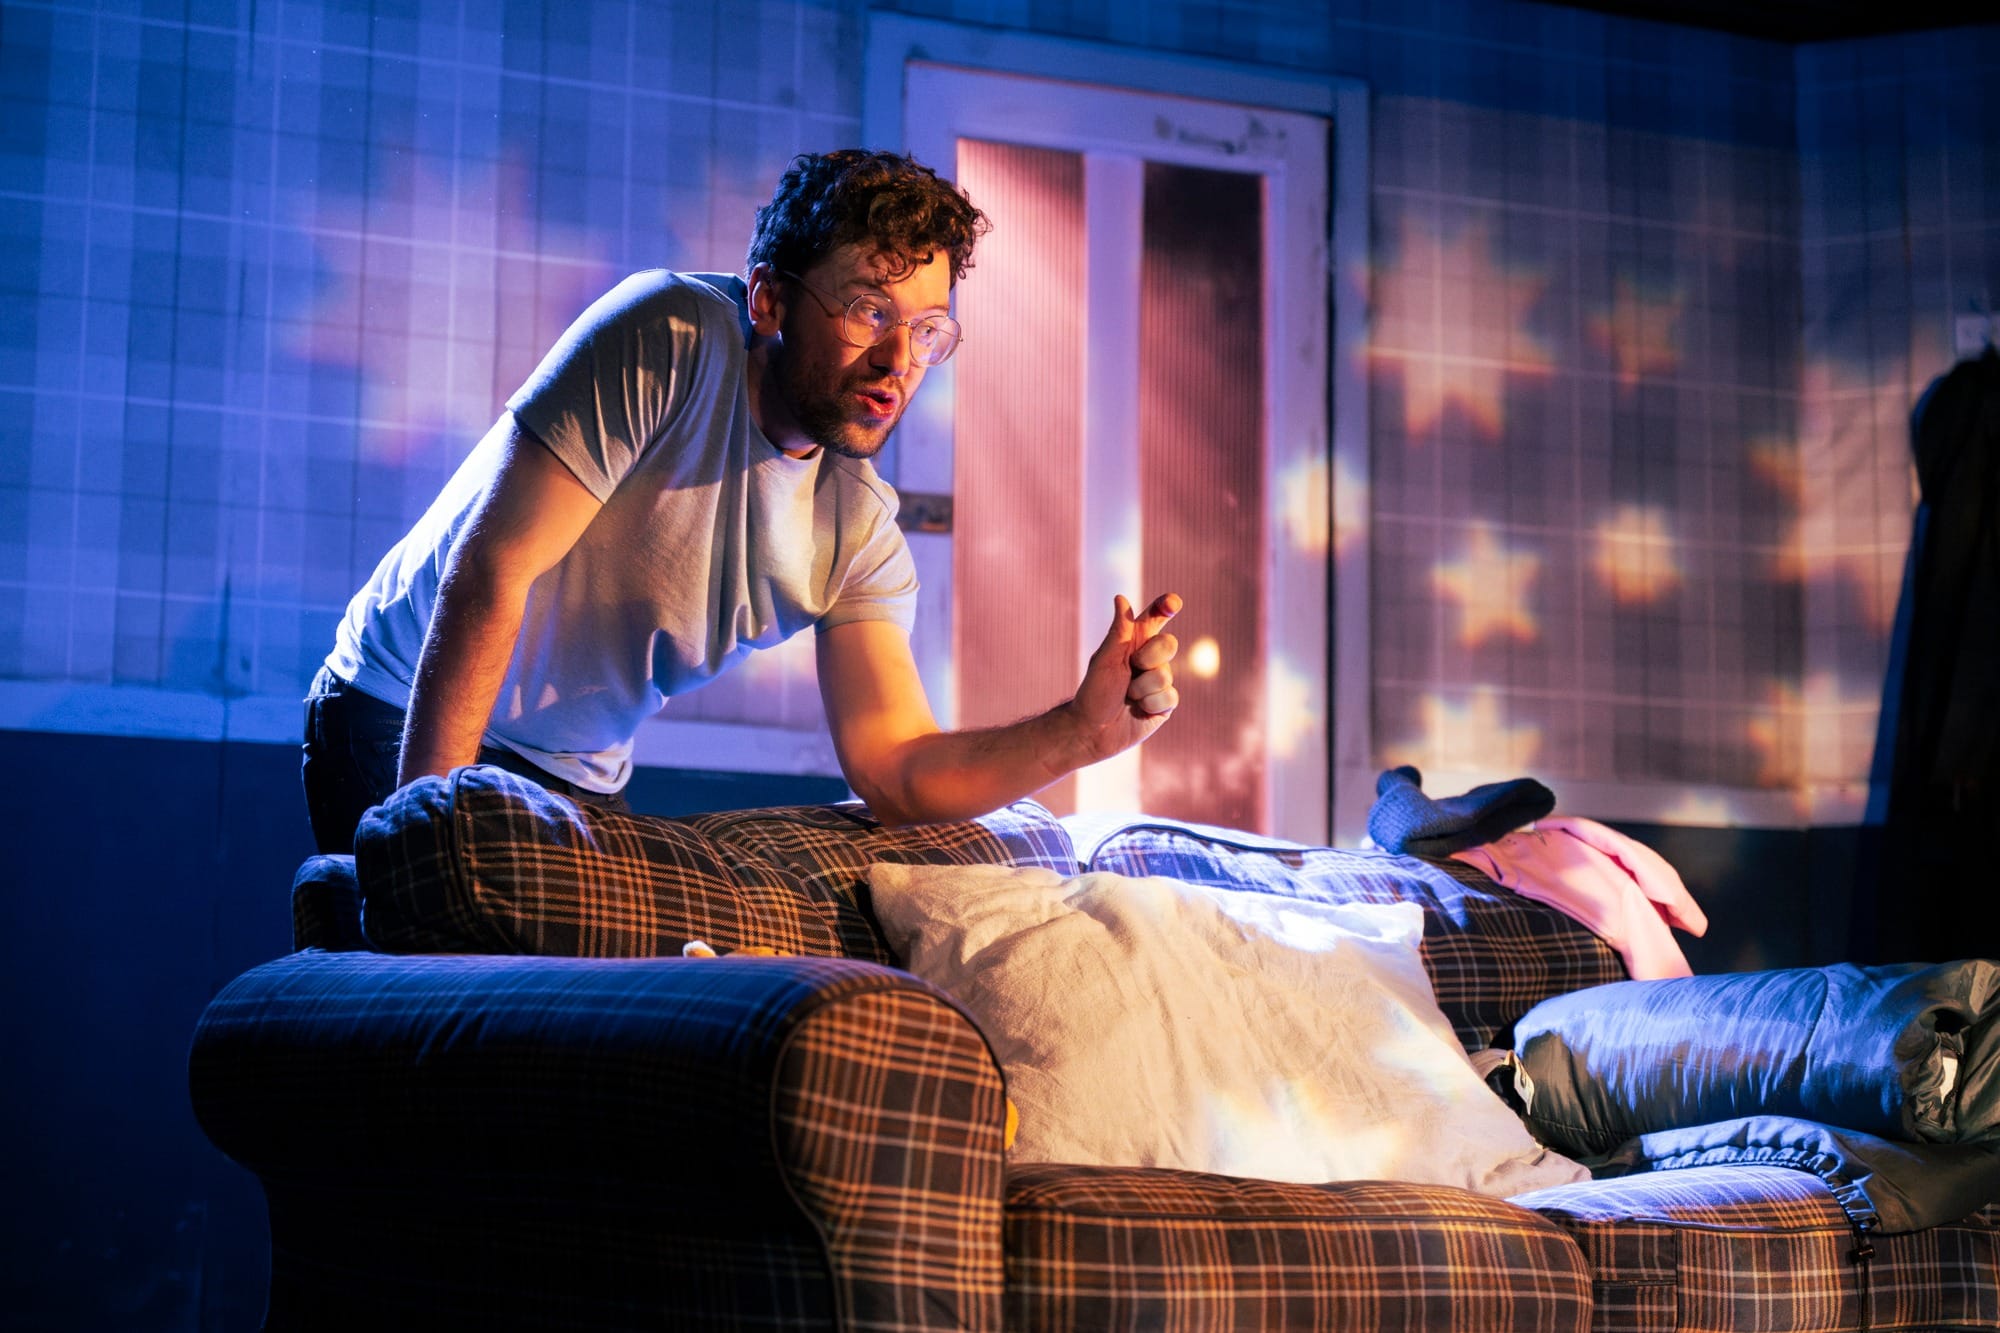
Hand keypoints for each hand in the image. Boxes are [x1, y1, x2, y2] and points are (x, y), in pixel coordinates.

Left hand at [1063, 593, 1181, 765]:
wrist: (1093, 731)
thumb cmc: (1093, 692)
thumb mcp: (1104, 660)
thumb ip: (1119, 632)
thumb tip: (1120, 598)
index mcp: (1134, 642)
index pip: (1156, 618)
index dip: (1166, 607)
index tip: (1172, 603)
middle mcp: (1150, 659)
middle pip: (1169, 643)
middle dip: (1148, 657)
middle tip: (1130, 669)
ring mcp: (1160, 681)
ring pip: (1166, 675)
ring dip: (1142, 688)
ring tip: (1127, 697)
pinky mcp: (1165, 703)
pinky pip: (1170, 697)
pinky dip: (1150, 704)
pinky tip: (1139, 710)